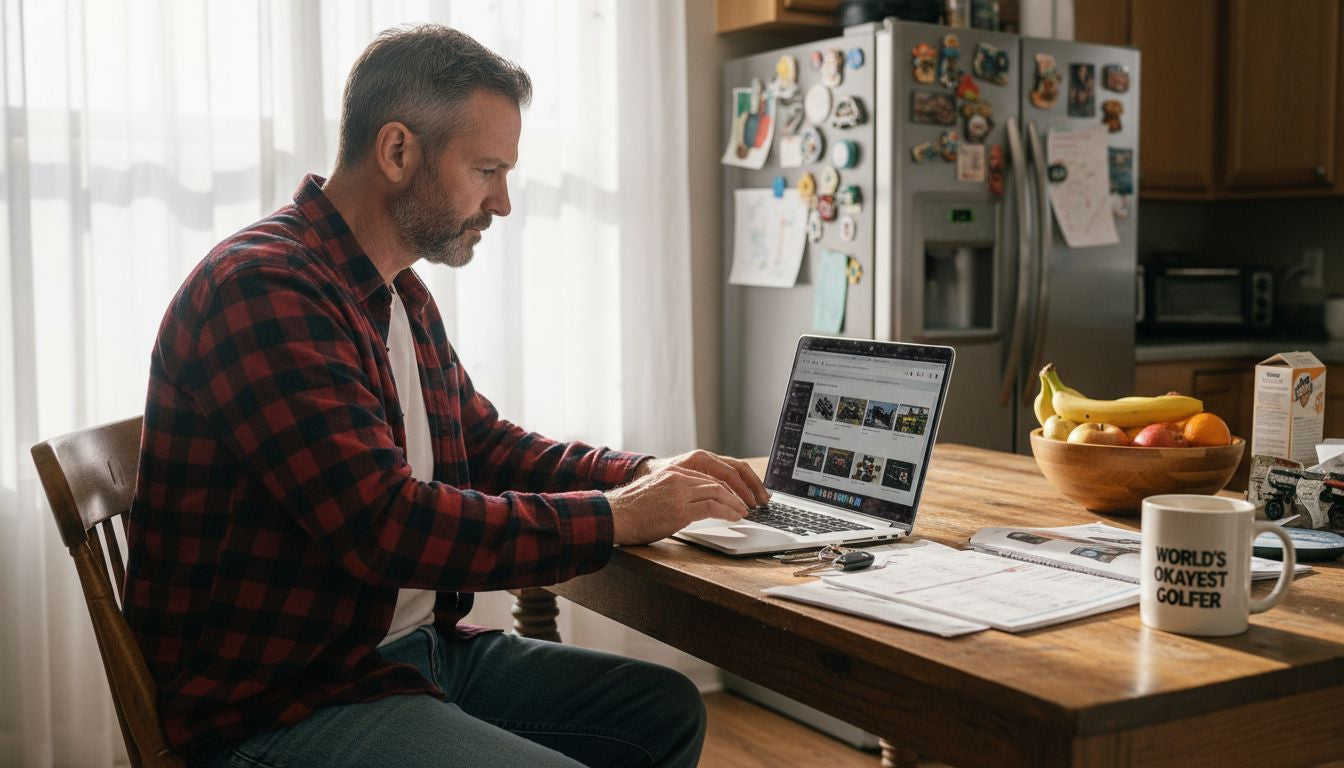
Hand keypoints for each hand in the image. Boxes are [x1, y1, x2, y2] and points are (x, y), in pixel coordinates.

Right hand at [608, 452, 765, 545]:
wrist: (612, 516)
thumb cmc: (630, 512)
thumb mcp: (655, 494)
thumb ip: (675, 494)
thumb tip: (693, 506)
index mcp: (673, 473)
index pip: (709, 475)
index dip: (727, 486)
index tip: (737, 495)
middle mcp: (678, 478)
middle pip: (718, 480)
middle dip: (738, 492)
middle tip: (748, 503)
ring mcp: (679, 492)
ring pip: (718, 492)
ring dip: (736, 503)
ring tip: (745, 512)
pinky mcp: (680, 509)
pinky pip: (712, 507)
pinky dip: (728, 511)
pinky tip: (735, 517)